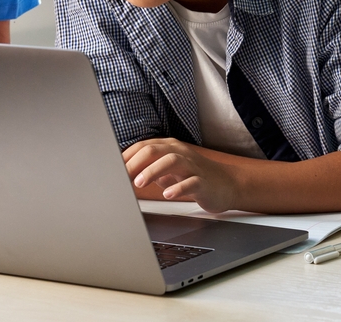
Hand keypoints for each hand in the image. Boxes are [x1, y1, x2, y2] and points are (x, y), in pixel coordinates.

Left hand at [123, 138, 239, 212]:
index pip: (143, 146)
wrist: (227, 185)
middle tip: (122, 177)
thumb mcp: (168, 172)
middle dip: (135, 163)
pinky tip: (168, 194)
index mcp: (169, 148)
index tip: (113, 170)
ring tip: (140, 183)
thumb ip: (148, 170)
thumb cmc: (194, 177)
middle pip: (154, 150)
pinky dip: (178, 188)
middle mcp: (180, 153)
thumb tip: (124, 175)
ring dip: (153, 171)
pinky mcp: (204, 182)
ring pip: (172, 161)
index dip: (126, 157)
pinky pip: (191, 182)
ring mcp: (193, 166)